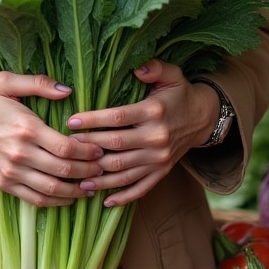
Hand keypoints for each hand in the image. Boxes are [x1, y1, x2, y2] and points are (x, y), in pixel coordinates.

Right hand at [0, 71, 104, 206]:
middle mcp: (20, 153)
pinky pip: (34, 199)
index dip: (88, 151)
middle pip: (64, 170)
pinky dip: (55, 202)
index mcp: (25, 127)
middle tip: (102, 168)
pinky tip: (67, 197)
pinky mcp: (3, 184)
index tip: (100, 149)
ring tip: (92, 187)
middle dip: (88, 172)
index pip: (66, 147)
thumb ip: (38, 83)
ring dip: (76, 191)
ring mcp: (11, 172)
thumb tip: (68, 90)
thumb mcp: (5, 81)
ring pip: (52, 189)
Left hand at [63, 59, 219, 206]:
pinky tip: (105, 201)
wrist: (202, 117)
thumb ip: (154, 67)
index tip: (71, 121)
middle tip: (66, 146)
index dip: (93, 120)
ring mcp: (159, 159)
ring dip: (100, 177)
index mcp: (154, 112)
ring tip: (78, 178)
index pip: (117, 117)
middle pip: (116, 146)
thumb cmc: (179, 93)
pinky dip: (123, 197)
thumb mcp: (170, 74)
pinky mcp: (162, 172)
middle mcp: (156, 138)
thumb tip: (137, 68)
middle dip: (89, 147)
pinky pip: (141, 188)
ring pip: (124, 171)